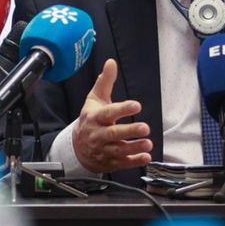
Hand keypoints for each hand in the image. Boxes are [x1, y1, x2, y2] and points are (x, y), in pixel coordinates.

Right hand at [72, 59, 151, 173]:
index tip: (136, 105)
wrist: (76, 147)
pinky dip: (133, 161)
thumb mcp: (94, 99)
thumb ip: (105, 82)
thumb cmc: (90, 119)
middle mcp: (98, 134)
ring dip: (134, 147)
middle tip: (145, 127)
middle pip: (113, 134)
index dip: (122, 109)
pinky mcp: (109, 162)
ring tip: (148, 143)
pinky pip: (121, 163)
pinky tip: (145, 157)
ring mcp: (103, 149)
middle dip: (129, 131)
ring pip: (118, 150)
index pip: (108, 113)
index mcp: (95, 118)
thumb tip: (111, 62)